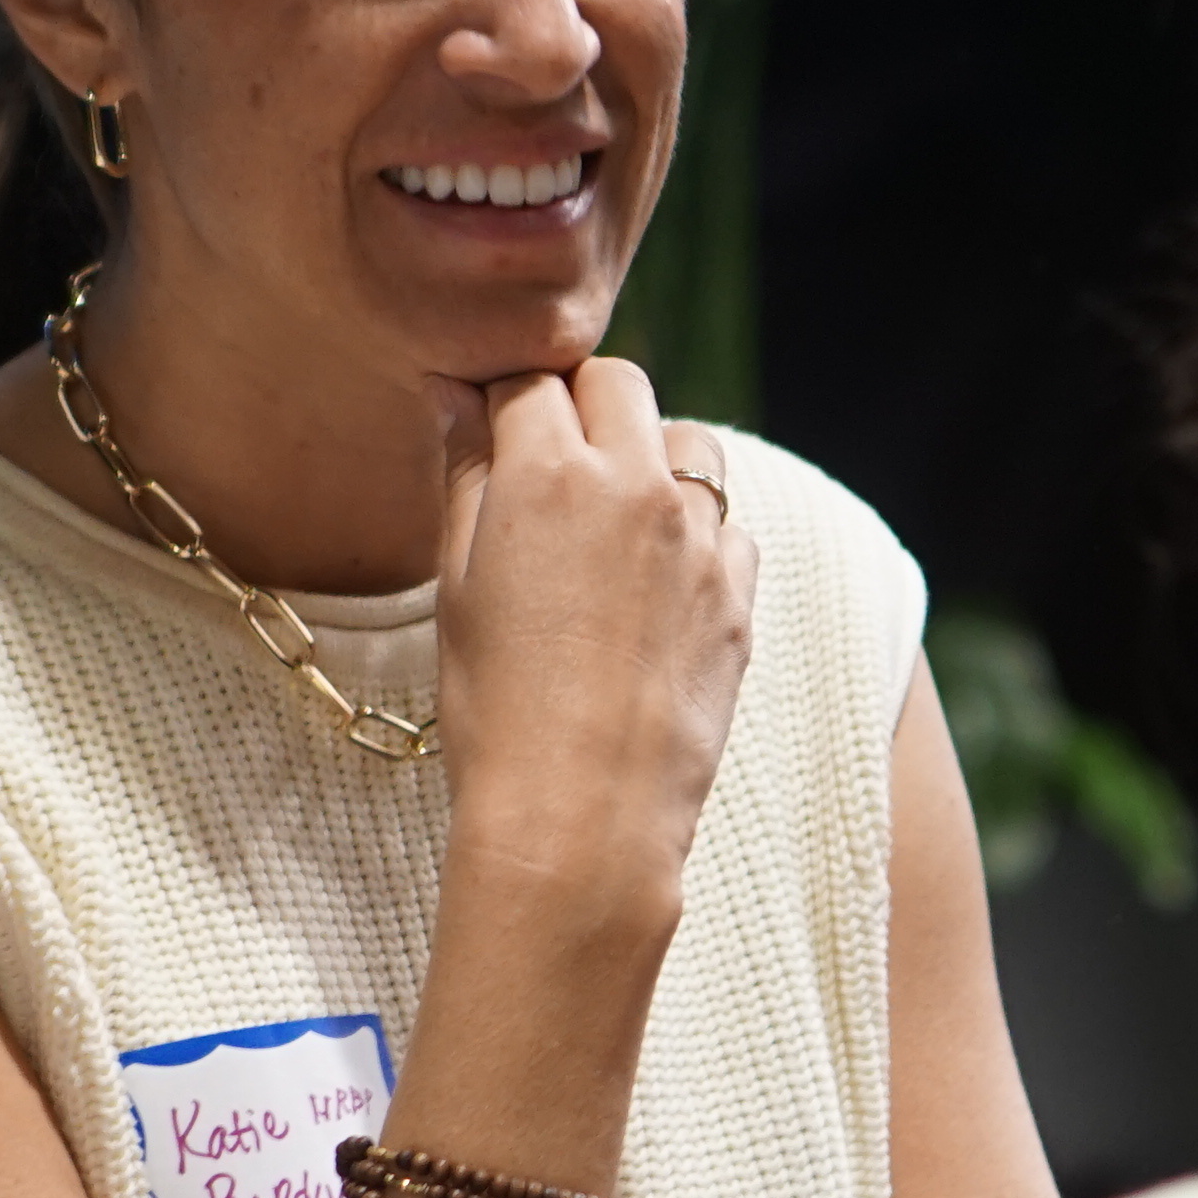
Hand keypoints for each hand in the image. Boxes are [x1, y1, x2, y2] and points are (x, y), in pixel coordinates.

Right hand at [430, 358, 758, 912]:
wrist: (580, 818)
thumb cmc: (495, 709)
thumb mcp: (456, 586)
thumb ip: (467, 476)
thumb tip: (459, 396)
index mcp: (550, 474)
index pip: (528, 380)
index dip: (502, 397)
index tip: (487, 422)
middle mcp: (638, 487)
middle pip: (617, 385)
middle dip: (581, 403)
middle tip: (549, 457)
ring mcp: (702, 540)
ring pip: (690, 444)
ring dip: (652, 458)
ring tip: (612, 520)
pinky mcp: (741, 594)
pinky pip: (730, 527)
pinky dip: (697, 535)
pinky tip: (655, 588)